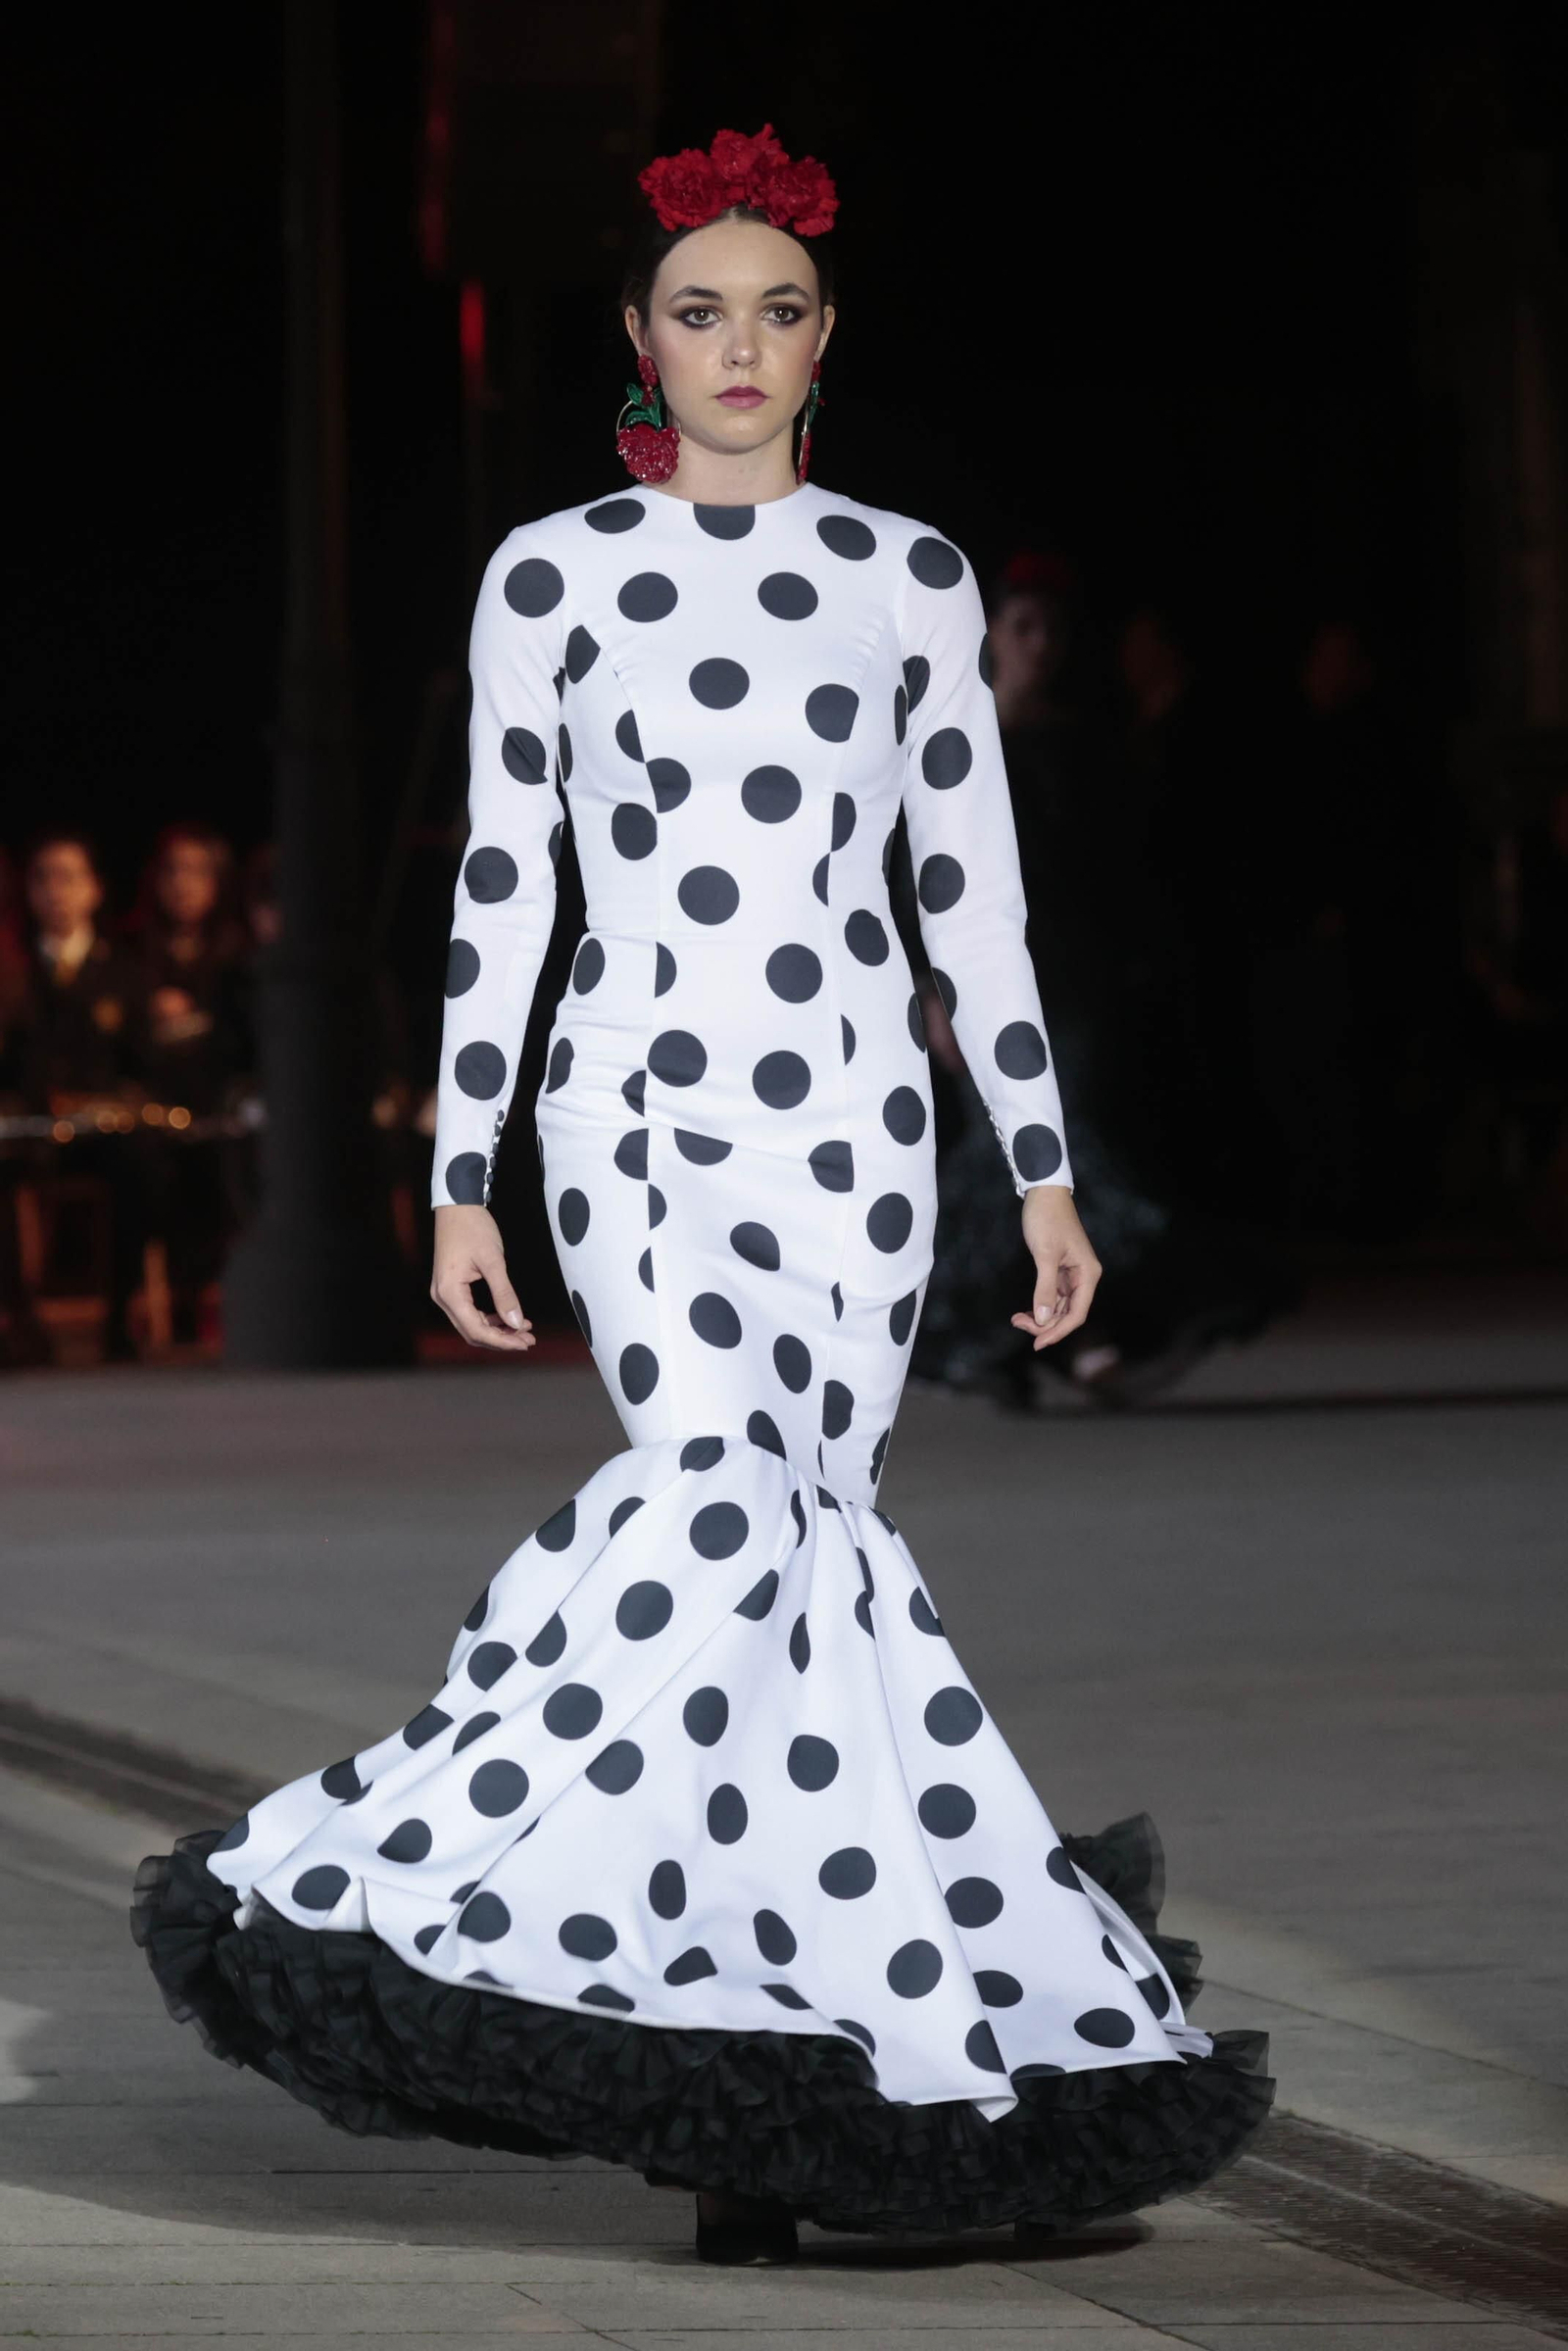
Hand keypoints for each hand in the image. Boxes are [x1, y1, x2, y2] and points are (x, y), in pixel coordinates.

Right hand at [431, 1204, 534, 1352]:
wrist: (457, 1206)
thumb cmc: (473, 1227)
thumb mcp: (493, 1261)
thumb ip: (504, 1293)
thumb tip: (516, 1322)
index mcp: (449, 1293)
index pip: (476, 1330)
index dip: (502, 1341)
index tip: (525, 1341)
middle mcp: (442, 1297)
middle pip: (472, 1332)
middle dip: (502, 1339)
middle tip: (529, 1339)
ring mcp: (444, 1293)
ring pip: (471, 1325)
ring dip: (497, 1331)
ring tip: (523, 1330)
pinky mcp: (451, 1288)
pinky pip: (469, 1312)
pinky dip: (489, 1319)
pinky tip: (508, 1317)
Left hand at [1012, 1185, 1100, 1348]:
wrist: (1045, 1194)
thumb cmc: (1047, 1219)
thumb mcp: (1044, 1255)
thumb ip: (1045, 1289)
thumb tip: (1044, 1320)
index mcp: (1088, 1274)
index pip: (1077, 1314)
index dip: (1058, 1332)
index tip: (1037, 1344)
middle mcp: (1084, 1277)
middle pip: (1068, 1314)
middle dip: (1045, 1325)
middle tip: (1019, 1325)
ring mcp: (1072, 1275)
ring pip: (1060, 1307)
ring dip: (1041, 1317)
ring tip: (1017, 1320)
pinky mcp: (1060, 1271)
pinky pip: (1053, 1297)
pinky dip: (1040, 1305)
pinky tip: (1025, 1312)